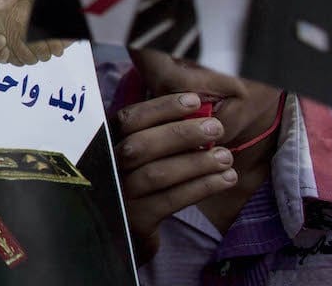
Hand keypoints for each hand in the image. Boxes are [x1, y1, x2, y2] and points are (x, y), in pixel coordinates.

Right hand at [114, 92, 237, 263]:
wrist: (127, 230)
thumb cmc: (141, 180)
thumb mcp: (141, 152)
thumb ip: (159, 129)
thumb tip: (199, 105)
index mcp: (105, 142)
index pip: (128, 118)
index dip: (162, 108)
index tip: (195, 100)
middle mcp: (106, 167)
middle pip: (139, 145)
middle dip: (181, 134)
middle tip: (216, 128)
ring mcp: (118, 195)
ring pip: (157, 173)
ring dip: (196, 162)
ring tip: (226, 156)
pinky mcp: (135, 220)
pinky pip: (170, 200)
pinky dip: (201, 187)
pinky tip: (225, 179)